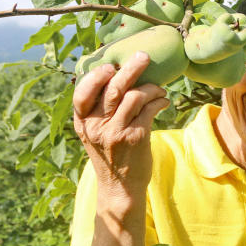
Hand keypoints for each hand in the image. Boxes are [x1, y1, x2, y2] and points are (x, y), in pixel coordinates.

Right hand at [72, 52, 168, 195]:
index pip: (82, 93)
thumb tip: (114, 75)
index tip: (110, 66)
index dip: (95, 76)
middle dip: (131, 68)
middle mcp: (96, 126)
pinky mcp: (136, 137)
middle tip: (143, 57)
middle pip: (113, 88)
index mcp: (83, 122)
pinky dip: (159, 101)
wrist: (120, 187)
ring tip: (159, 90)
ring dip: (151, 88)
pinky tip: (164, 102)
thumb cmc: (110, 155)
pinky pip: (150, 109)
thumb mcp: (94, 133)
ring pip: (134, 96)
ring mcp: (116, 132)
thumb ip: (98, 110)